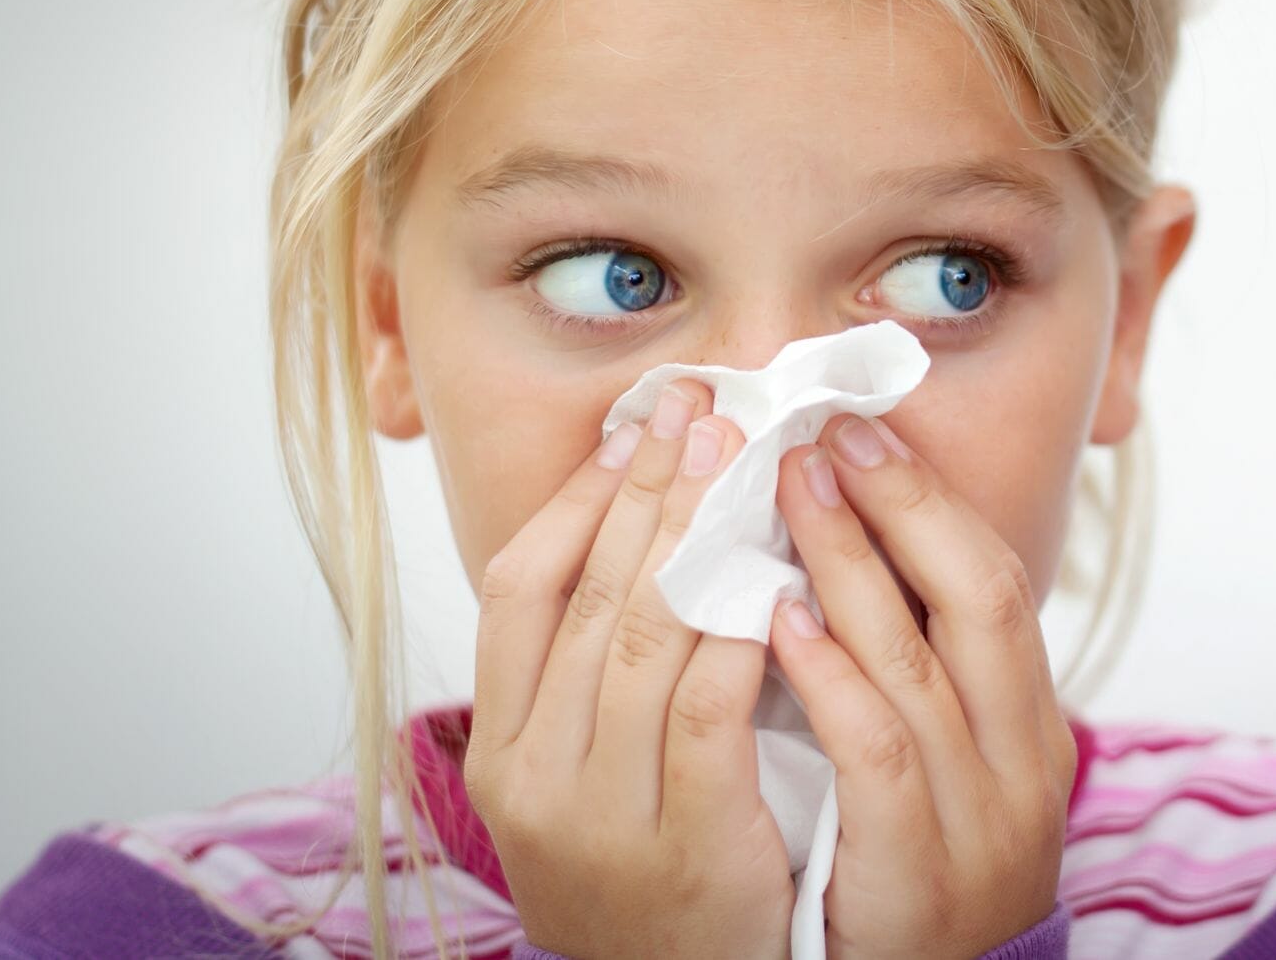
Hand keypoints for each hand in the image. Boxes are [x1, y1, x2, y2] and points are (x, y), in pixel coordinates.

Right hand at [462, 381, 794, 959]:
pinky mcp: (687, 845)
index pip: (517, 590)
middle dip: (651, 490)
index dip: (577, 500)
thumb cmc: (641, 869)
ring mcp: (604, 816)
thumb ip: (590, 675)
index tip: (634, 426)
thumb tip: (639, 524)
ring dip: (700, 536)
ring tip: (745, 461)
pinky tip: (776, 570)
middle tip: (703, 407)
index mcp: (499, 750)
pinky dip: (741, 630)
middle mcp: (534, 778)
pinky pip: (711, 709)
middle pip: (589, 596)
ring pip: (645, 639)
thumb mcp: (582, 779)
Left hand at [767, 411, 1076, 959]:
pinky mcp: (918, 873)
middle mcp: (1024, 761)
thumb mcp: (954, 769)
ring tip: (782, 491)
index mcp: (1033, 724)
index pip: (996, 581)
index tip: (858, 430)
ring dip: (848, 564)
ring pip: (919, 662)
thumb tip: (855, 551)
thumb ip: (923, 674)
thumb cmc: (921, 870)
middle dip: (899, 505)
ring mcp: (979, 819)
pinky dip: (830, 677)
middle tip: (819, 435)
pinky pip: (878, 754)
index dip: (929, 499)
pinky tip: (777, 619)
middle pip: (978, 597)